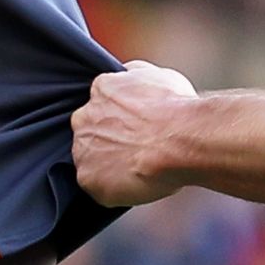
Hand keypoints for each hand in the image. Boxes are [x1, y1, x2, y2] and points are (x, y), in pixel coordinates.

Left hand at [70, 58, 199, 206]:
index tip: (136, 128)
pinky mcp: (87, 178)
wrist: (181, 140)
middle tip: (136, 149)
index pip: (101, 104)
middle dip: (108, 140)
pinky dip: (112, 188)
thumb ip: (135, 76)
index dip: (120, 118)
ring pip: (90, 159)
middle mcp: (83, 118)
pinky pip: (96, 186)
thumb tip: (127, 76)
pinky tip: (134, 183)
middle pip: (89, 131)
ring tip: (138, 168)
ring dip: (107, 165)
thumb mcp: (158, 75)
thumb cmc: (176, 108)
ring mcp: (83, 149)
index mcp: (100, 90)